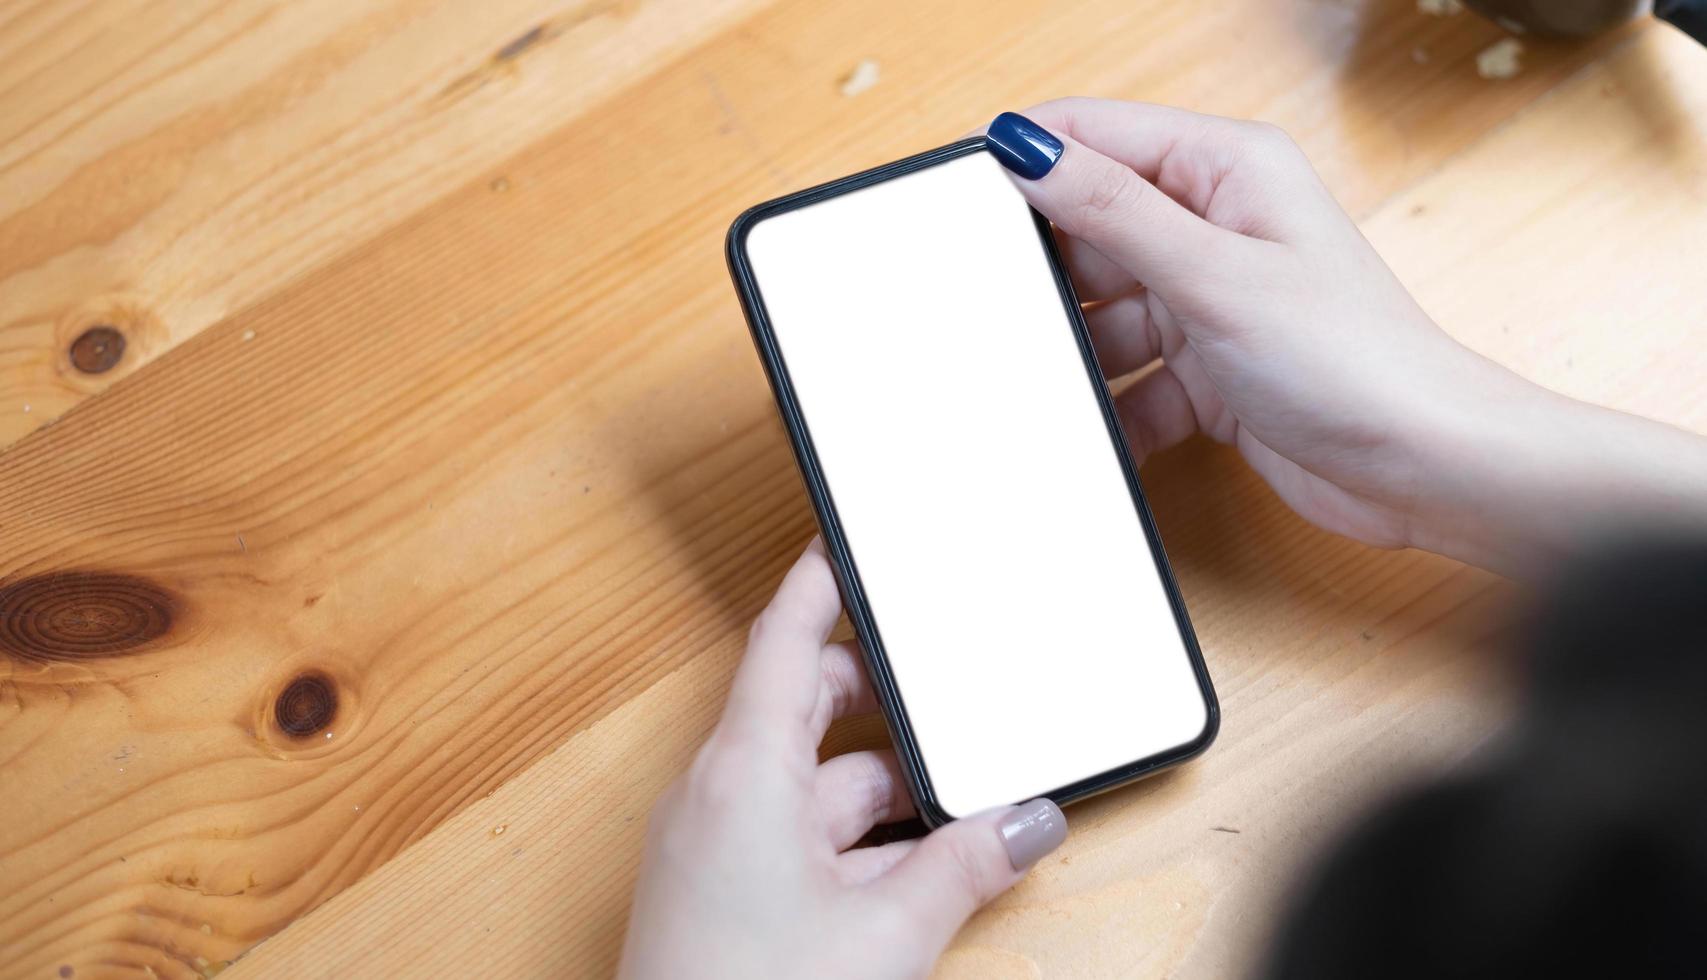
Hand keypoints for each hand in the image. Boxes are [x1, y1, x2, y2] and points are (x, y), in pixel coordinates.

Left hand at [618, 541, 1066, 979]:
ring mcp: (715, 841)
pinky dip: (854, 833)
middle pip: (806, 703)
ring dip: (882, 785)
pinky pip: (795, 828)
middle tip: (951, 685)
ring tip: (960, 800)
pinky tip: (915, 863)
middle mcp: (719, 792)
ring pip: (811, 776)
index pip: (784, 638)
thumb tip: (1029, 821)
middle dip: (883, 698)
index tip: (854, 537)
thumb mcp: (888, 932)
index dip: (822, 581)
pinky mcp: (720, 887)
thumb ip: (967, 865)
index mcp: (744, 772)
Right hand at [983, 100, 1706, 576]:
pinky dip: (1111, 410)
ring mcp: (1208, 302)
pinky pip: (1130, 382)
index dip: (1027, 159)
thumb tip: (1028, 148)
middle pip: (1090, 230)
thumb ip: (1112, 210)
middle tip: (999, 311)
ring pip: (1103, 314)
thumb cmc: (1356, 359)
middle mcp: (1214, 227)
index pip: (1097, 136)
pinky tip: (1094, 433)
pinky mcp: (1206, 372)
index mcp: (1225, 170)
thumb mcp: (1215, 275)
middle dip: (1047, 275)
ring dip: (1078, 353)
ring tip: (1046, 383)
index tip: (957, 196)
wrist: (1426, 468)